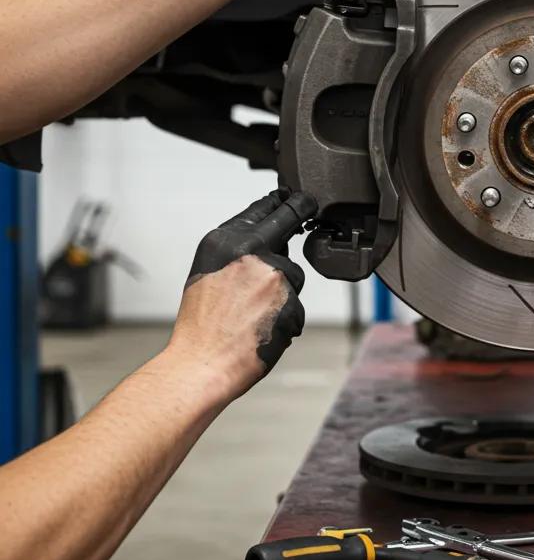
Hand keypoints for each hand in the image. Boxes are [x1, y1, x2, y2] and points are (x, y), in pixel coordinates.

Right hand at [168, 189, 317, 397]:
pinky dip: (284, 319)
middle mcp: (250, 252)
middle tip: (308, 206)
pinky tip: (260, 330)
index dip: (285, 200)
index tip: (297, 194)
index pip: (263, 208)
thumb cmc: (201, 326)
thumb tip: (267, 241)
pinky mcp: (291, 302)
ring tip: (251, 315)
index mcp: (225, 242)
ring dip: (283, 292)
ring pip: (293, 275)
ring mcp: (274, 276)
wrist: (200, 365)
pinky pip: (295, 306)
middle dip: (301, 213)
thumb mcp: (209, 273)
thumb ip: (238, 253)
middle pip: (289, 224)